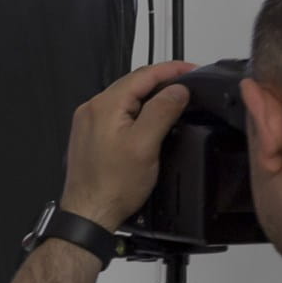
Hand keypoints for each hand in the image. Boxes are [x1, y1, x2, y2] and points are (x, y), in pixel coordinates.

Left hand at [60, 61, 196, 230]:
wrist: (89, 212)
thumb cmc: (111, 186)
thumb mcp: (145, 145)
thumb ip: (162, 112)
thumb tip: (177, 90)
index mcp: (104, 107)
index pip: (143, 75)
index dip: (172, 70)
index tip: (192, 70)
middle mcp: (92, 110)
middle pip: (133, 83)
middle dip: (163, 80)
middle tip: (188, 83)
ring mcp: (89, 122)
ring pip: (126, 97)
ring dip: (151, 95)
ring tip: (175, 98)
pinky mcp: (91, 135)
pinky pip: (118, 112)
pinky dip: (138, 110)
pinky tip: (151, 117)